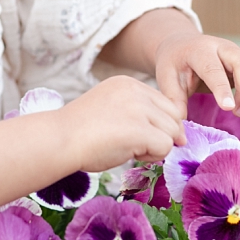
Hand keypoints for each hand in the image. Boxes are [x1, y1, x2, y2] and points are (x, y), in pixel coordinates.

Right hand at [59, 75, 186, 171]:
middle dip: (160, 134)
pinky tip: (128, 153)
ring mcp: (138, 109)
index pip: (164, 104)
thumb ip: (141, 113)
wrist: (58, 140)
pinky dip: (152, 156)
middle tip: (131, 143)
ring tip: (127, 147)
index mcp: (127, 83)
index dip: (155, 124)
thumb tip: (181, 137)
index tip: (130, 132)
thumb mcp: (112, 109)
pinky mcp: (140, 130)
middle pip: (174, 117)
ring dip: (156, 146)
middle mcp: (135, 90)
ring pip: (173, 133)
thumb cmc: (80, 132)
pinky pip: (166, 147)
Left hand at [153, 32, 239, 118]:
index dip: (222, 89)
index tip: (228, 108)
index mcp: (199, 50)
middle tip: (236, 111)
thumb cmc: (175, 65)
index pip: (213, 69)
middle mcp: (223, 47)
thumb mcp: (167, 79)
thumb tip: (181, 129)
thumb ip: (174, 101)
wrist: (183, 45)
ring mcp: (239, 51)